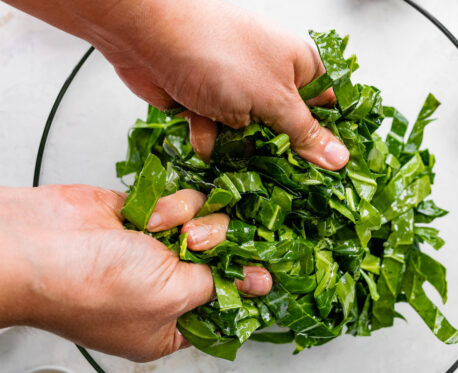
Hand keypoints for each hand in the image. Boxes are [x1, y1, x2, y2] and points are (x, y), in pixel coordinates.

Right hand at [0, 185, 271, 361]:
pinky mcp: (147, 214)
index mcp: (167, 324)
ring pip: (205, 224)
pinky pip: (182, 202)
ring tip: (163, 228)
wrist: (40, 245)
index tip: (265, 265)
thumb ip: (216, 286)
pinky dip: (170, 205)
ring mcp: (155, 248)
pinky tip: (149, 214)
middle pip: (220, 259)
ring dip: (189, 220)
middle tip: (196, 242)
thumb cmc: (94, 285)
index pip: (223, 305)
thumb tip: (254, 285)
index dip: (245, 285)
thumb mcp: (171, 297)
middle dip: (215, 244)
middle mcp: (163, 287)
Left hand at [4, 0, 349, 169]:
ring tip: (227, 138)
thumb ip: (304, 133)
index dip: (325, 140)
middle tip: (275, 167)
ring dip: (237, 145)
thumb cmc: (220, 53)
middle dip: (276, 150)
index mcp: (299, 68)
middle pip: (286, 130)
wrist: (147, 36)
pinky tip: (200, 129)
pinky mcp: (207, 104)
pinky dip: (209, 136)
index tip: (323, 170)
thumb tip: (339, 158)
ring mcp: (237, 92)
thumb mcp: (273, 99)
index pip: (325, 110)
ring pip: (250, 138)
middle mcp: (270, 79)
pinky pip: (218, 134)